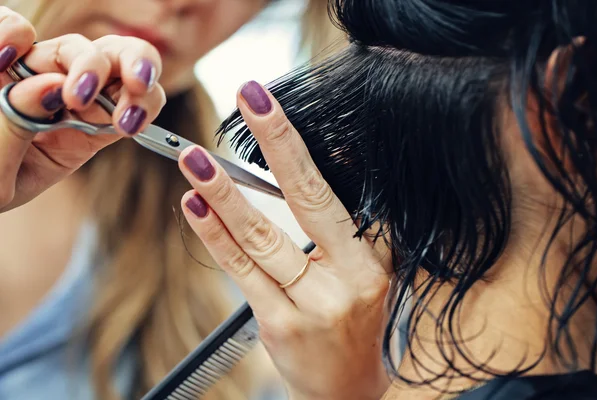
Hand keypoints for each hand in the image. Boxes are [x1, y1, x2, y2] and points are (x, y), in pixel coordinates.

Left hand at [0, 6, 165, 211]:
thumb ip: (11, 118)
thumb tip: (52, 85)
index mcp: (4, 71)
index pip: (13, 34)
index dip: (13, 34)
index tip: (7, 55)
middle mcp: (40, 79)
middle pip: (76, 48)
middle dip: (93, 62)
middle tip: (93, 91)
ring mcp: (74, 103)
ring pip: (114, 68)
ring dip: (131, 80)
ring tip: (129, 115)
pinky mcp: (97, 127)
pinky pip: (128, 107)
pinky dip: (141, 109)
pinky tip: (134, 123)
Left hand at [179, 81, 392, 398]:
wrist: (346, 388)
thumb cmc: (355, 320)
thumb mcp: (369, 271)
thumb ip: (349, 226)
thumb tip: (320, 164)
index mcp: (370, 260)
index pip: (329, 192)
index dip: (295, 146)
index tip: (268, 105)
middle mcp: (345, 280)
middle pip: (304, 202)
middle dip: (275, 144)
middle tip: (248, 100)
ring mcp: (311, 305)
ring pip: (262, 238)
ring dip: (225, 194)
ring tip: (196, 158)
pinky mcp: (278, 325)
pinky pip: (242, 272)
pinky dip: (216, 235)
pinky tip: (195, 206)